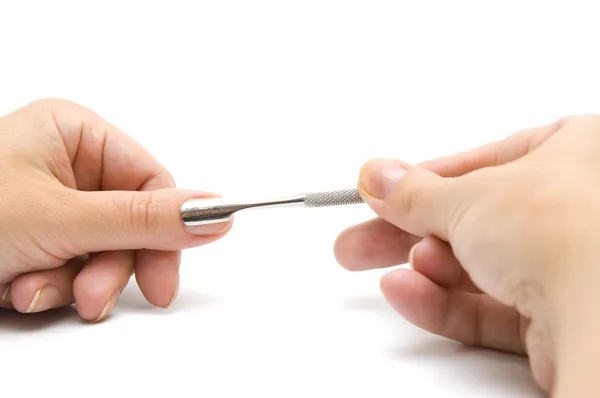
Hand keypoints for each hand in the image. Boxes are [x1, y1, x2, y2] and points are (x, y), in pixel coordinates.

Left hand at [0, 99, 230, 320]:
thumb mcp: (61, 218)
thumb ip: (145, 219)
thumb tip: (216, 213)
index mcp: (75, 133)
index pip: (152, 181)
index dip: (165, 232)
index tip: (166, 279)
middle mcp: (66, 164)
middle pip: (128, 224)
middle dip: (107, 268)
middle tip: (93, 296)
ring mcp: (53, 204)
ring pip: (101, 253)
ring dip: (73, 283)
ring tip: (30, 289)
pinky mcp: (38, 239)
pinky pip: (73, 267)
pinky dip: (49, 287)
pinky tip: (16, 287)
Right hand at [335, 116, 599, 395]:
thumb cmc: (562, 226)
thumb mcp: (467, 197)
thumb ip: (415, 194)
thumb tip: (377, 179)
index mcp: (574, 152)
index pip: (480, 165)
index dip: (421, 183)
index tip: (378, 196)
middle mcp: (577, 208)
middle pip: (470, 220)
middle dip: (405, 235)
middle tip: (357, 245)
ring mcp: (570, 266)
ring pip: (478, 268)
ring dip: (427, 272)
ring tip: (396, 276)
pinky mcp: (560, 319)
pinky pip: (490, 308)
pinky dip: (444, 303)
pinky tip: (407, 294)